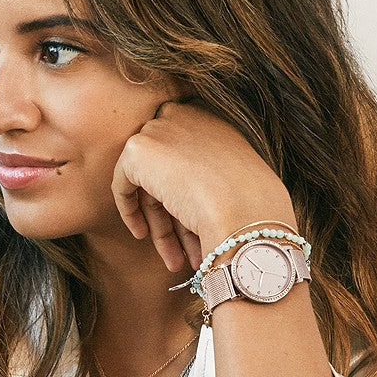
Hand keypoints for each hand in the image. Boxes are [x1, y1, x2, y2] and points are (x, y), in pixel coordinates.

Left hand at [110, 100, 294, 273]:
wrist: (244, 212)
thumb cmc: (253, 207)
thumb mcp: (239, 184)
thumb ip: (213, 179)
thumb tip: (196, 201)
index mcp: (216, 119)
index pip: (189, 157)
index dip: (189, 197)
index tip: (195, 228)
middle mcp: (188, 116)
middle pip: (167, 171)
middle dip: (175, 217)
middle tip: (185, 252)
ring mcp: (161, 128)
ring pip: (150, 182)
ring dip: (162, 226)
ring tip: (174, 260)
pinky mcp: (139, 149)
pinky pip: (123, 182)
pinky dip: (130, 210)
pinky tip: (143, 234)